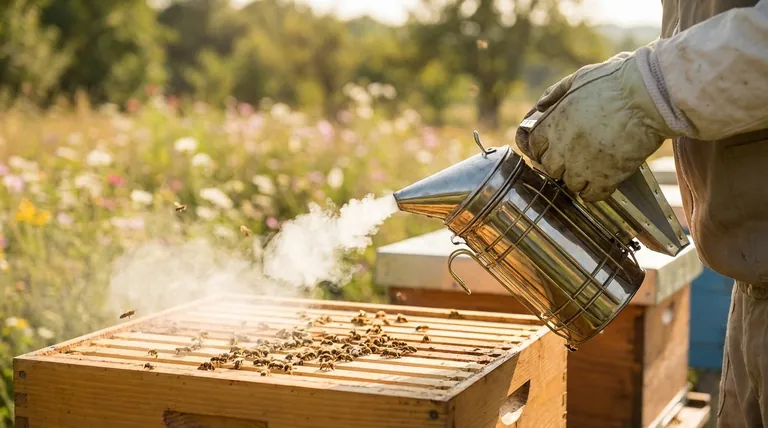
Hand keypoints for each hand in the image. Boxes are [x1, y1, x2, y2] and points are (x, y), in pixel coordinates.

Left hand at [515, 53, 675, 200]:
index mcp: (553, 123)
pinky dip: (597, 191)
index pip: (534, 147)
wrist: (649, 95)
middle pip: (550, 169)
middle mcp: (563, 147)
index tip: (556, 148)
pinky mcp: (606, 177)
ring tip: (594, 168)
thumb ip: (556, 93)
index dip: (544, 148)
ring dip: (579, 179)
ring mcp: (583, 165)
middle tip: (577, 158)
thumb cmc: (616, 81)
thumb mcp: (579, 78)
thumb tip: (540, 106)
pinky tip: (605, 180)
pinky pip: (592, 195)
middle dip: (561, 164)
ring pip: (570, 184)